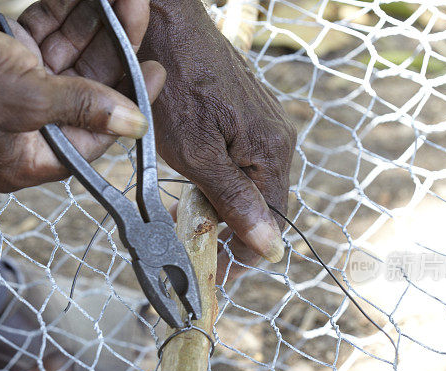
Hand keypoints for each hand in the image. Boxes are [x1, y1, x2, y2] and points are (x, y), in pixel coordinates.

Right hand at [0, 0, 164, 192]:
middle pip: (87, 91)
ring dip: (96, 26)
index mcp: (25, 158)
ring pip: (72, 57)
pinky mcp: (8, 52)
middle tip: (138, 15)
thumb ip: (83, 109)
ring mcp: (16, 86)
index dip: (128, 107)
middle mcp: (24, 126)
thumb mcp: (26, 99)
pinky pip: (50, 33)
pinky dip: (68, 14)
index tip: (154, 72)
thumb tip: (134, 125)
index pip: (92, 139)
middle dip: (114, 52)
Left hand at [139, 0, 295, 280]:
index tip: (212, 271)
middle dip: (228, 231)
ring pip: (248, 184)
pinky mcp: (245, 115)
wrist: (167, 25)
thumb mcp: (199, 154)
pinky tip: (191, 182)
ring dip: (219, 206)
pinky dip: (216, 180)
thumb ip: (233, 200)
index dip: (243, 255)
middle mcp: (277, 139)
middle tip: (189, 242)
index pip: (272, 222)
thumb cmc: (178, 85)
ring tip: (184, 214)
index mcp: (273, 152)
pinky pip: (239, 162)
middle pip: (262, 205)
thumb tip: (269, 245)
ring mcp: (262, 125)